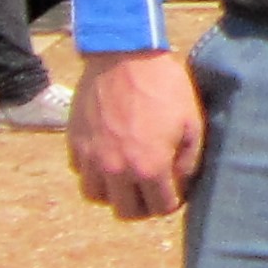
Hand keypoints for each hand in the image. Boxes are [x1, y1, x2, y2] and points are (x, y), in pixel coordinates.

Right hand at [69, 47, 205, 220]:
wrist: (124, 55)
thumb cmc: (164, 85)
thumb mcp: (191, 122)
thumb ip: (188, 160)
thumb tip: (180, 183)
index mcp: (149, 167)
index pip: (159, 208)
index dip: (171, 201)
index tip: (173, 190)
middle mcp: (116, 169)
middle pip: (126, 212)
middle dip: (142, 206)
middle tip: (150, 190)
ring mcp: (92, 157)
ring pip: (97, 197)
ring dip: (113, 192)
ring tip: (126, 176)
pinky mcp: (75, 142)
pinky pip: (81, 172)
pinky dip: (94, 171)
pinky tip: (107, 156)